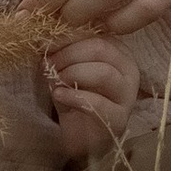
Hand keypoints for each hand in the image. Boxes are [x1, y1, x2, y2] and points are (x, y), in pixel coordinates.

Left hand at [41, 31, 140, 157]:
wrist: (82, 138)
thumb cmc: (76, 97)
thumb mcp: (66, 68)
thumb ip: (60, 52)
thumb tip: (42, 36)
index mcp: (118, 50)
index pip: (95, 32)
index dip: (68, 36)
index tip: (46, 42)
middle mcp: (128, 68)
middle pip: (100, 48)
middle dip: (69, 54)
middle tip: (49, 63)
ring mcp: (127, 94)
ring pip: (103, 73)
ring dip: (73, 74)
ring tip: (56, 81)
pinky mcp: (120, 118)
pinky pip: (98, 103)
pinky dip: (75, 97)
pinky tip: (59, 96)